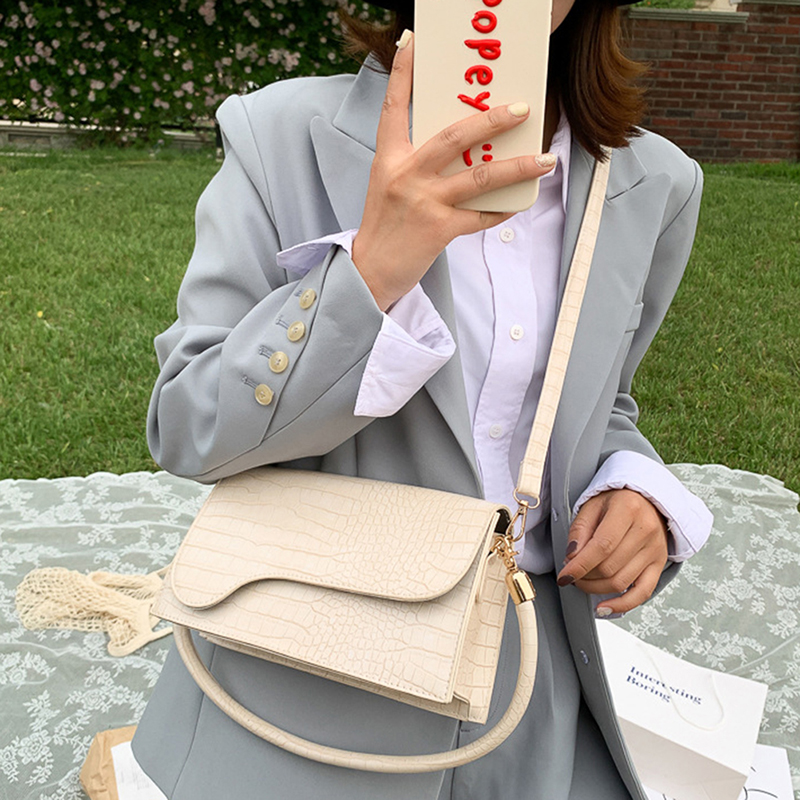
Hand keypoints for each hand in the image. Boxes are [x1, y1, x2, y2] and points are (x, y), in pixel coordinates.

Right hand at [352, 31, 556, 310]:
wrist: (371, 272)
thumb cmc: (384, 227)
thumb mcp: (390, 186)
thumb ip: (418, 164)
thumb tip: (462, 148)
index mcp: (389, 160)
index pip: (394, 108)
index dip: (402, 74)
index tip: (412, 43)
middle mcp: (406, 175)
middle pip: (454, 136)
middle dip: (492, 119)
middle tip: (522, 108)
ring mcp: (424, 202)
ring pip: (479, 176)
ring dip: (518, 166)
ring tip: (546, 159)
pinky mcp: (439, 229)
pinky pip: (481, 216)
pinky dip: (502, 209)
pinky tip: (519, 203)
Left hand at [556, 489, 669, 615]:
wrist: (646, 499)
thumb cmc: (616, 501)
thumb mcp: (592, 505)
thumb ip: (580, 530)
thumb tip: (572, 558)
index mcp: (628, 509)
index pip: (602, 546)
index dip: (580, 565)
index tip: (564, 576)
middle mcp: (646, 530)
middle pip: (610, 566)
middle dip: (584, 576)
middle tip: (571, 574)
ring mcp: (655, 550)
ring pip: (621, 581)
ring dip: (596, 588)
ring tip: (583, 581)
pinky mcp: (659, 564)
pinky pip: (642, 593)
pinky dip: (622, 605)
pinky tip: (603, 607)